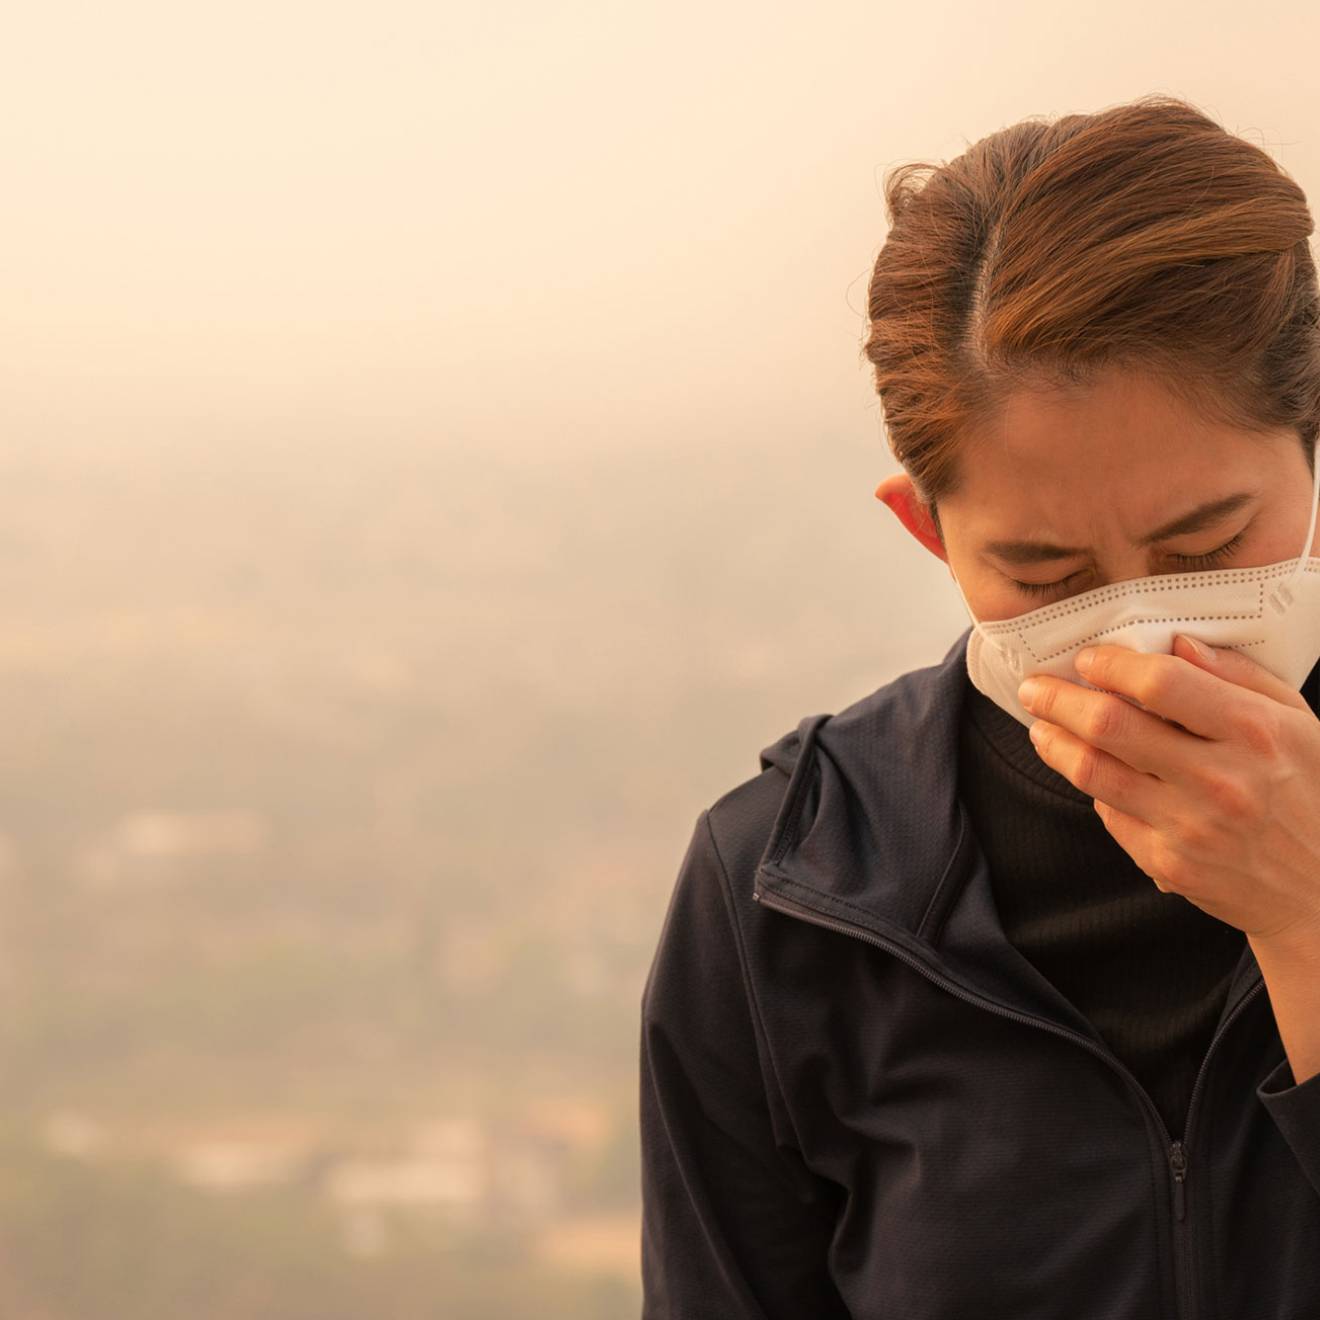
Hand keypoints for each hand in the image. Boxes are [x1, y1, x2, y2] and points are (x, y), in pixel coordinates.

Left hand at [1017, 637, 1319, 950]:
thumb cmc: (1315, 793)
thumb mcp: (1300, 723)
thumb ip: (1239, 676)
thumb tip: (1177, 641)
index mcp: (1255, 733)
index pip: (1161, 684)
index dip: (1112, 665)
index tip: (1087, 659)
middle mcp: (1219, 781)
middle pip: (1109, 725)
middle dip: (1058, 699)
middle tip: (1035, 687)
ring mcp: (1190, 828)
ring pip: (1092, 772)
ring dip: (1054, 742)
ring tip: (1042, 725)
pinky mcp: (1169, 864)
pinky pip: (1109, 814)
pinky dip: (1093, 787)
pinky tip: (1089, 769)